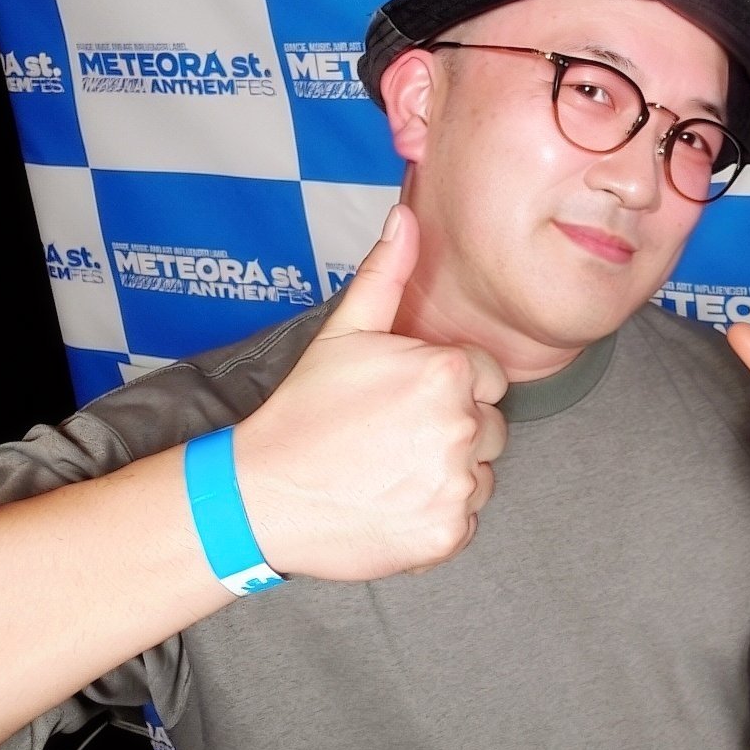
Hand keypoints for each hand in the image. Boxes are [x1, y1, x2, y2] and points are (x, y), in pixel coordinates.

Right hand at [234, 205, 507, 579]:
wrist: (261, 495)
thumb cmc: (304, 412)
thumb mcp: (343, 332)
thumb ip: (385, 273)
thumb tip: (406, 215)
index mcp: (447, 372)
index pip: (484, 378)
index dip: (444, 389)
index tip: (400, 404)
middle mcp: (462, 426)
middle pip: (489, 427)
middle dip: (451, 431)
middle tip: (390, 440)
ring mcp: (457, 485)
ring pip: (481, 474)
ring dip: (448, 475)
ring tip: (390, 471)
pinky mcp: (448, 534)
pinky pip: (466, 520)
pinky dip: (436, 517)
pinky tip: (392, 504)